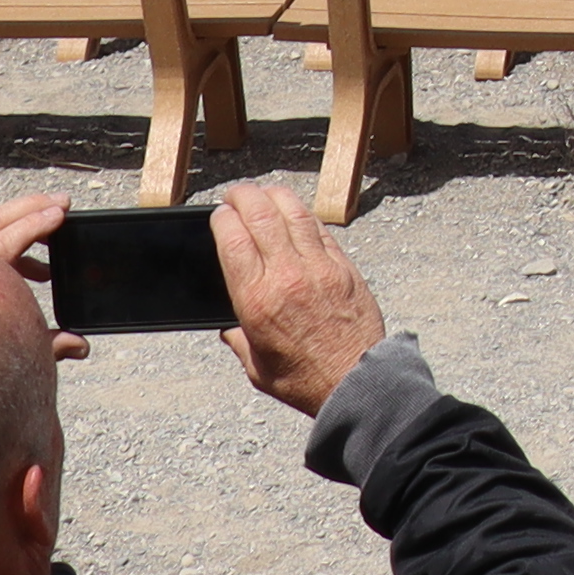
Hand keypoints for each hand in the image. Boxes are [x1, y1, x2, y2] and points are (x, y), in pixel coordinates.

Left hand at [0, 190, 92, 364]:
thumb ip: (50, 346)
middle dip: (31, 207)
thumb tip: (81, 347)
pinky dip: (15, 245)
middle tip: (64, 203)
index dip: (35, 225)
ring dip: (23, 222)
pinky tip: (38, 269)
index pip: (5, 241)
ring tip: (55, 229)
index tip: (61, 214)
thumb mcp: (16, 353)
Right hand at [209, 182, 389, 413]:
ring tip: (264, 194)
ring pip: (294, 213)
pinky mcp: (345, 266)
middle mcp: (287, 275)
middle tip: (236, 194)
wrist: (354, 380)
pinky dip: (304, 215)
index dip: (223, 219)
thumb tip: (228, 327)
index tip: (219, 214)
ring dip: (275, 196)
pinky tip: (296, 213)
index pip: (234, 240)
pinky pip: (320, 229)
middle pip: (261, 216)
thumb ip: (239, 339)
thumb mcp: (256, 365)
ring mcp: (319, 266)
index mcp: (257, 300)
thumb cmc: (304, 379)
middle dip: (244, 196)